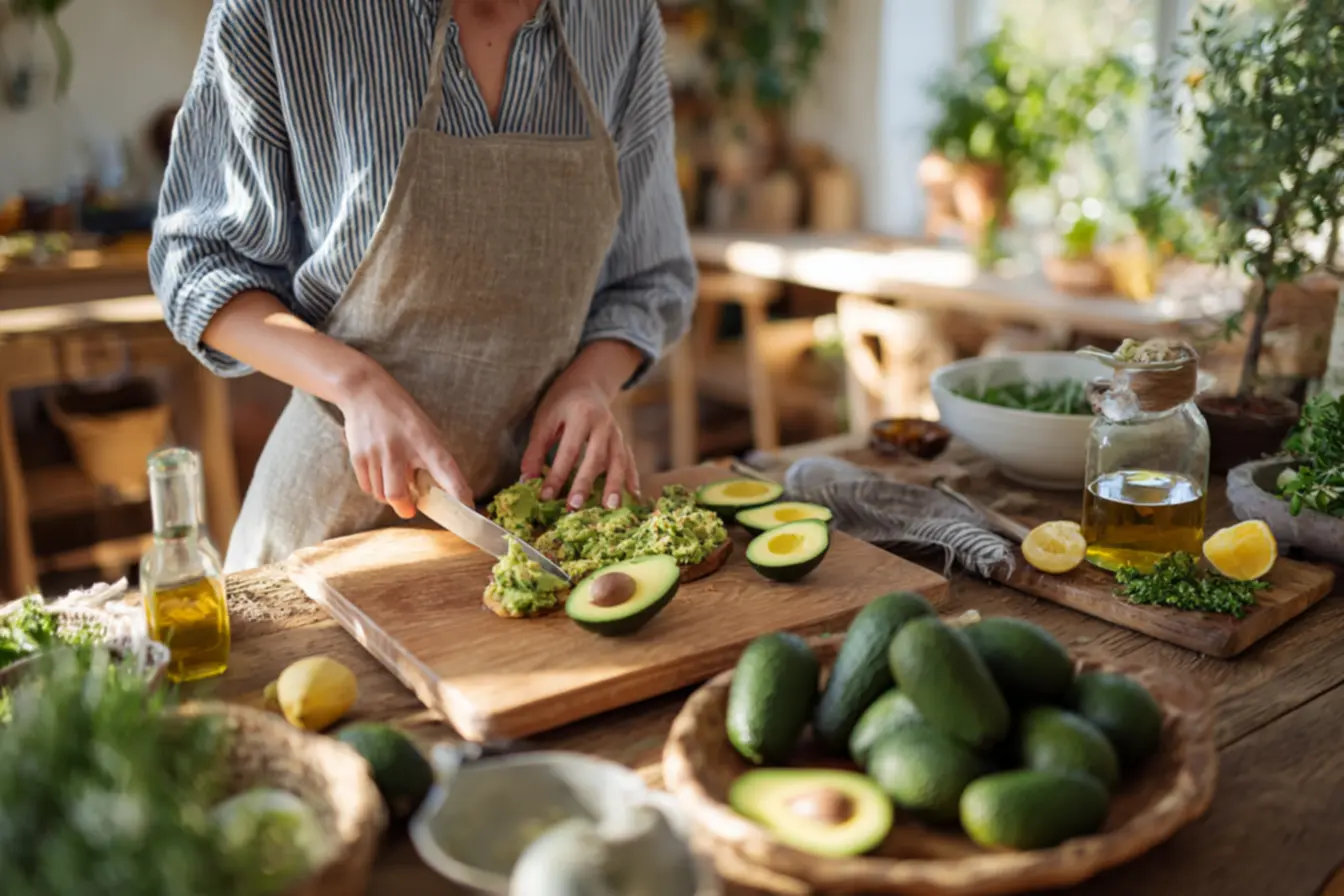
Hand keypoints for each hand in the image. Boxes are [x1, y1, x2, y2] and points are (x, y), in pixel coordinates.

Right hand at [337, 359, 471, 517]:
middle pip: (398, 495)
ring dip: (390, 497)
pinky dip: (376, 489)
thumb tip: (439, 491)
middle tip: (411, 509)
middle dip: (405, 508)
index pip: (446, 470)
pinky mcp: (358, 456)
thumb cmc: (401, 414)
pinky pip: (367, 487)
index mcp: (425, 440)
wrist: (365, 391)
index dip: (457, 491)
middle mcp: (400, 449)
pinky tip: (381, 474)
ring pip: (381, 494)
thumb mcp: (424, 429)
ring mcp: (377, 453)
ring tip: (394, 480)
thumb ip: (431, 458)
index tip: (468, 509)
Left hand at [520, 342, 643, 509]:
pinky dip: (631, 478)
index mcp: (581, 415)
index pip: (568, 450)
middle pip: (595, 458)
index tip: (545, 496)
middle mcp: (603, 424)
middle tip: (574, 507)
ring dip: (614, 485)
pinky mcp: (623, 440)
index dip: (557, 475)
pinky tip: (633, 495)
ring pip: (618, 461)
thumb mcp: (545, 419)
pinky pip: (629, 460)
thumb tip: (527, 480)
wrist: (588, 383)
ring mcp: (617, 433)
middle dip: (585, 484)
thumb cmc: (562, 402)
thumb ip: (536, 449)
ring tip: (609, 508)